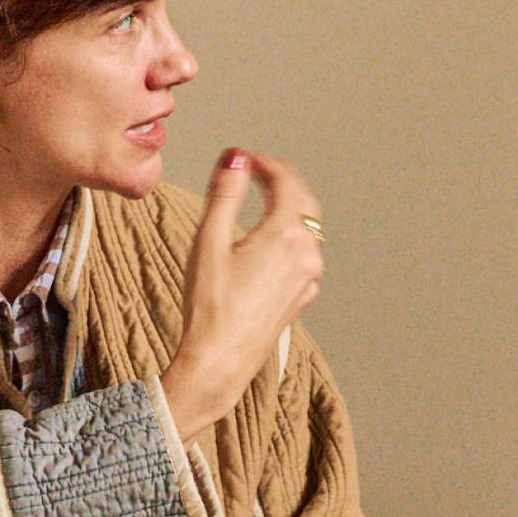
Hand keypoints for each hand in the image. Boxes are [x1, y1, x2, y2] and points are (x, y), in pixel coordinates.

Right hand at [160, 149, 324, 444]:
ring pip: (307, 227)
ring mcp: (309, 277)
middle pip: (304, 201)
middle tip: (256, 169)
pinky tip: (269, 238)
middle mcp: (306, 253)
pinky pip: (304, 252)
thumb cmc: (210, 304)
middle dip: (282, 179)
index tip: (244, 157)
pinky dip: (289, 233)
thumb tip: (234, 159)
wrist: (220, 359)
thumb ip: (224, 194)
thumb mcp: (208, 241)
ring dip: (288, 206)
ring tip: (263, 197)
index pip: (285, 181)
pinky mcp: (303, 295)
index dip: (265, 163)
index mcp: (285, 234)